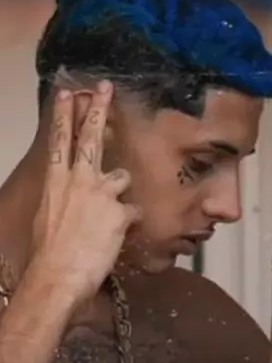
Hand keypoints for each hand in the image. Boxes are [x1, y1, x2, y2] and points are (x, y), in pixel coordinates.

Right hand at [30, 81, 140, 305]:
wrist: (58, 275)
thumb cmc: (49, 253)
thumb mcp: (49, 218)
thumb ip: (64, 200)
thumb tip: (73, 199)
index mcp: (55, 181)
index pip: (60, 141)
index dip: (65, 115)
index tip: (69, 94)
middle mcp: (79, 180)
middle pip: (91, 137)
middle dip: (98, 109)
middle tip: (105, 87)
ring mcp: (101, 193)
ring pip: (121, 177)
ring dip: (119, 192)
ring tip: (107, 216)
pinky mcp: (120, 211)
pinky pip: (132, 213)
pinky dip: (128, 224)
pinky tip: (117, 237)